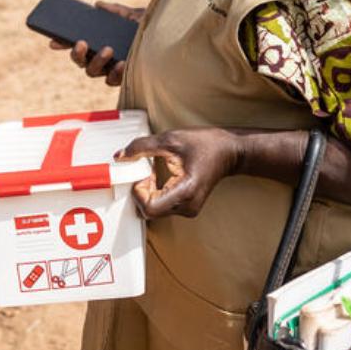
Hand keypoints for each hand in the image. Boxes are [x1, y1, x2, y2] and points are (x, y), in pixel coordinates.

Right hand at [48, 0, 143, 86]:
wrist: (170, 38)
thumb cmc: (151, 29)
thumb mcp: (134, 16)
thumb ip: (116, 10)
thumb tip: (99, 5)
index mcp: (99, 43)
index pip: (77, 45)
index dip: (62, 44)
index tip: (53, 42)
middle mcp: (102, 59)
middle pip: (80, 61)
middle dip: (77, 53)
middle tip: (82, 43)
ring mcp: (111, 70)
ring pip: (93, 72)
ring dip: (97, 62)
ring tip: (107, 50)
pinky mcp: (123, 78)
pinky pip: (113, 80)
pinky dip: (115, 72)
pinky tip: (122, 63)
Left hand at [117, 128, 241, 218]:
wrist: (230, 152)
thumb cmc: (205, 144)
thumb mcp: (171, 139)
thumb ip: (142, 147)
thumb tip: (120, 156)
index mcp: (185, 192)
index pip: (149, 207)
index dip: (138, 191)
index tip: (143, 173)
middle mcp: (188, 206)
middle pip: (149, 210)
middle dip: (141, 191)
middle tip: (146, 170)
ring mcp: (189, 210)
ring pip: (153, 210)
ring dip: (147, 192)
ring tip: (155, 172)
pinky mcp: (187, 208)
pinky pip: (161, 207)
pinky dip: (155, 193)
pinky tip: (160, 177)